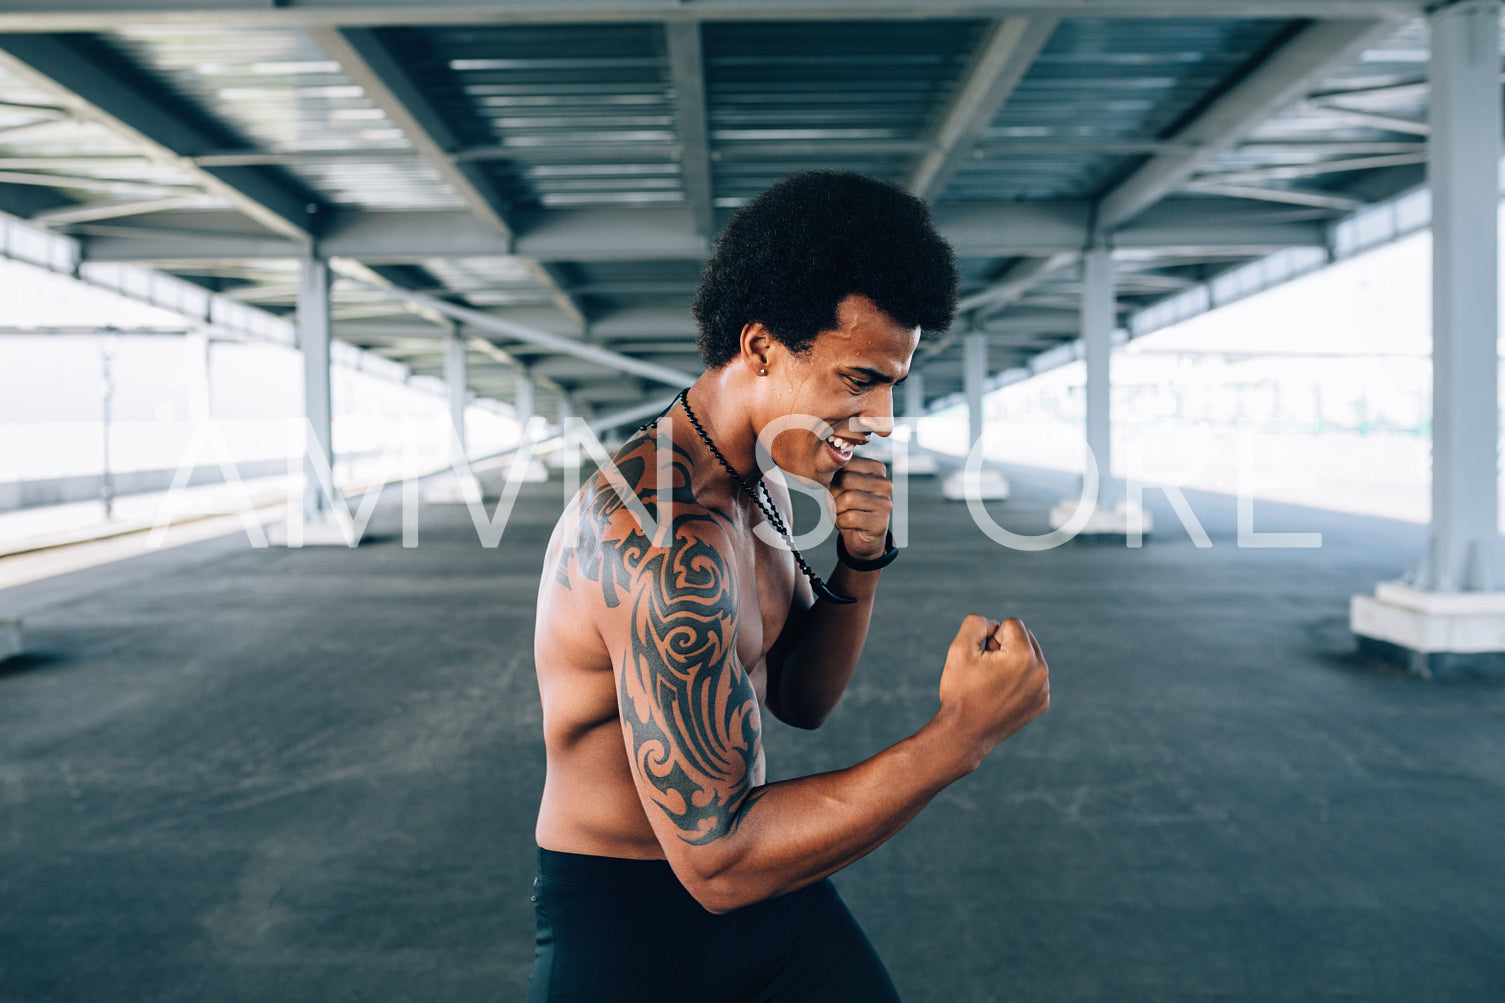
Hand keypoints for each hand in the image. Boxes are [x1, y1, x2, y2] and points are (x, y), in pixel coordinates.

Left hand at [829, 457, 891, 559]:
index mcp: (877, 469)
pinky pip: (850, 518)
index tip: (832, 487)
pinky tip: (848, 524)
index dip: (831, 477)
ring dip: (837, 509)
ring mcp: (885, 504)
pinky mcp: (880, 523)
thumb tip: (819, 465)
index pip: (845, 463)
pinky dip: (841, 522)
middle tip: (835, 503)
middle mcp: (885, 484)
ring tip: (842, 513)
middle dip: (833, 493)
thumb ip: (835, 472)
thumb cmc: (849, 507)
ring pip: (848, 498)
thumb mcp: (840, 485)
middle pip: (846, 479)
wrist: (861, 538)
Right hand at [937, 615, 1049, 767]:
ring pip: (1030, 657)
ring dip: (1012, 661)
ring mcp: (1044, 690)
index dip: (991, 636)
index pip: (1012, 624)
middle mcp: (1041, 672)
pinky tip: (1002, 695)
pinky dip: (1018, 680)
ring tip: (993, 682)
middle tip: (987, 670)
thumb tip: (994, 624)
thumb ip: (976, 623)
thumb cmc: (960, 691)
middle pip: (1025, 637)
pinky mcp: (1042, 702)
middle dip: (1005, 646)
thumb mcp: (959, 649)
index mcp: (1024, 656)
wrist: (965, 734)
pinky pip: (1033, 677)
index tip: (983, 658)